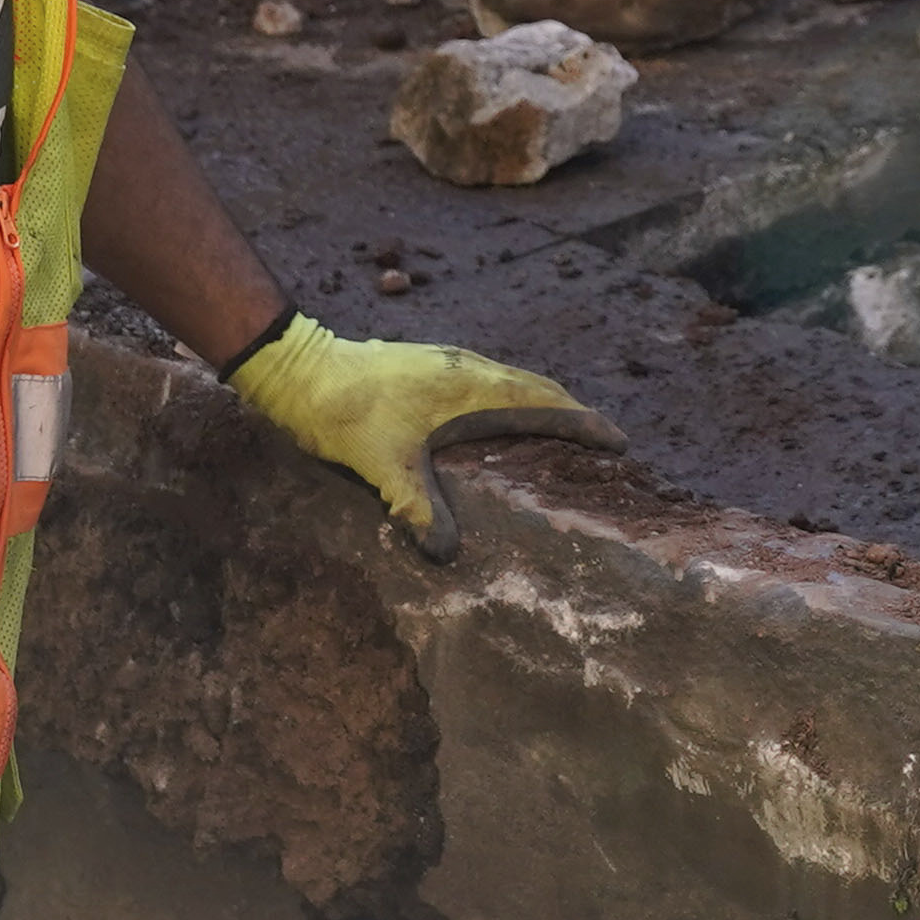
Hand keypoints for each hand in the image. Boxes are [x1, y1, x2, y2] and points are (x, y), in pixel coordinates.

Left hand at [227, 313, 621, 555]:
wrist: (301, 369)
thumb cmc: (345, 413)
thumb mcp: (384, 466)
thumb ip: (418, 508)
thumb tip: (447, 556)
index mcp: (470, 387)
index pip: (543, 403)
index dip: (582, 423)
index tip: (618, 440)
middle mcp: (467, 368)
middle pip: (536, 388)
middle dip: (571, 414)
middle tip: (600, 442)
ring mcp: (449, 363)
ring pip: (512, 381)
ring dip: (542, 404)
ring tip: (562, 433)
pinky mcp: (431, 367)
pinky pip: (491, 381)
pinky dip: (514, 400)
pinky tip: (500, 424)